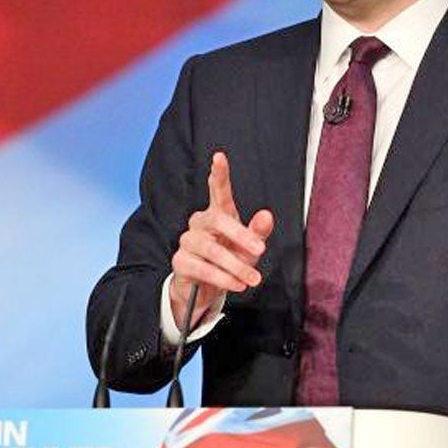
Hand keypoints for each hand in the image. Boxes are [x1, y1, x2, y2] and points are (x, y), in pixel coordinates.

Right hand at [170, 151, 274, 329]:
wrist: (207, 290)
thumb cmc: (230, 261)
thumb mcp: (249, 248)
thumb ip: (258, 232)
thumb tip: (267, 215)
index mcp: (218, 214)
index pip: (217, 190)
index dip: (219, 173)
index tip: (219, 156)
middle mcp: (200, 223)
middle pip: (217, 220)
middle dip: (241, 235)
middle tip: (260, 249)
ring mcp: (188, 241)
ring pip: (211, 249)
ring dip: (235, 266)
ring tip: (253, 278)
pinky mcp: (180, 262)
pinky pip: (202, 269)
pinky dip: (223, 278)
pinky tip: (237, 284)